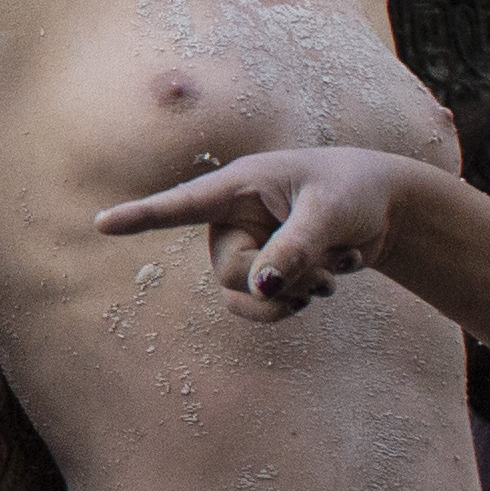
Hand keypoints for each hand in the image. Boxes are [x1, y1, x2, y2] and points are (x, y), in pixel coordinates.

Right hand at [90, 147, 411, 316]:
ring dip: (293, 296)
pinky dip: (302, 298)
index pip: (181, 204)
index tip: (101, 224)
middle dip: (278, 282)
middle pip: (229, 273)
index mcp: (240, 186)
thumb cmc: (356, 191)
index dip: (140, 216)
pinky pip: (265, 304)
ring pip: (245, 297)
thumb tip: (260, 288)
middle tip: (324, 273)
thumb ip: (294, 249)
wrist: (389, 207)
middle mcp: (235, 219)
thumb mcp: (328, 214)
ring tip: (332, 278)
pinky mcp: (268, 269)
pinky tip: (334, 276)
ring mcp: (250, 247)